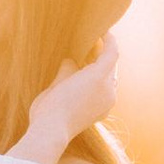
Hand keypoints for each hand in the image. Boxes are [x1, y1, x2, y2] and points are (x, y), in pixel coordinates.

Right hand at [18, 31, 120, 163]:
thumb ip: (70, 66)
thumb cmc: (52, 103)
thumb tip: (72, 62)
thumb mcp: (60, 79)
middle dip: (103, 55)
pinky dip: (99, 84)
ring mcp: (108, 103)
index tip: (103, 31)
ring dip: (101, 71)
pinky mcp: (103, 113)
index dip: (109, 40)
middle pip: (111, 66)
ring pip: (110, 80)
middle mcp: (108, 89)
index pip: (112, 53)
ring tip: (86, 64)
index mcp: (99, 77)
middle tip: (91, 45)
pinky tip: (86, 83)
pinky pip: (106, 92)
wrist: (51, 132)